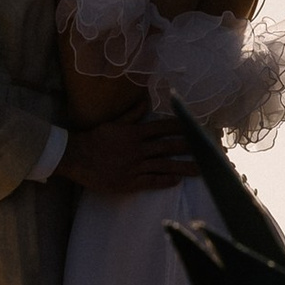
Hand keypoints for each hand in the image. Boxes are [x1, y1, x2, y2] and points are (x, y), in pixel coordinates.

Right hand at [60, 114, 195, 195]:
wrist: (77, 158)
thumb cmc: (95, 139)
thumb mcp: (114, 123)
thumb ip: (132, 114)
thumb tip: (145, 102)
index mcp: (135, 133)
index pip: (163, 128)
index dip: (181, 128)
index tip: (196, 128)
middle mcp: (138, 149)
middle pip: (169, 147)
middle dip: (189, 148)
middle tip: (206, 149)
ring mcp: (135, 166)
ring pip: (164, 165)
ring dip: (184, 167)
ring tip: (200, 169)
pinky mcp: (130, 182)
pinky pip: (151, 181)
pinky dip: (165, 180)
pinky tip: (177, 180)